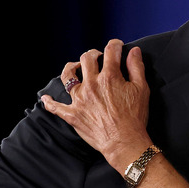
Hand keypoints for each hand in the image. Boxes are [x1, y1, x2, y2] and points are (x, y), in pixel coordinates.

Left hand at [42, 39, 152, 171]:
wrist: (124, 142)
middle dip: (93, 54)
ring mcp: (79, 99)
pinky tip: (46, 98)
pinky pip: (55, 107)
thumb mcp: (142, 90)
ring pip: (68, 76)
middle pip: (86, 59)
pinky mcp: (72, 114)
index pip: (110, 52)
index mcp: (110, 77)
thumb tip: (134, 51)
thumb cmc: (135, 117)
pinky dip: (50, 102)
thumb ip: (137, 68)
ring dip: (71, 68)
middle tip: (98, 57)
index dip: (114, 45)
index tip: (117, 46)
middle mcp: (91, 84)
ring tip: (75, 67)